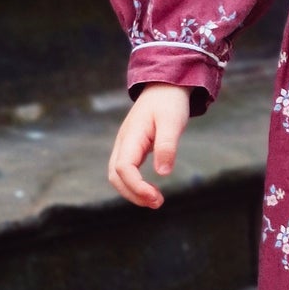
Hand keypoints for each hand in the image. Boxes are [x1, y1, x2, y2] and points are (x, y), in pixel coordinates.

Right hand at [107, 84, 192, 209]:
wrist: (164, 86)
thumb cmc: (169, 102)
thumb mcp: (173, 122)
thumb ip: (167, 146)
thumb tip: (162, 173)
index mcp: (131, 136)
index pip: (124, 168)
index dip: (136, 186)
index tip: (155, 197)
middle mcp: (123, 142)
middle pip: (115, 176)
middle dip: (133, 194)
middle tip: (157, 203)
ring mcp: (125, 145)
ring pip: (117, 175)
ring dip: (132, 191)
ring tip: (155, 201)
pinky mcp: (132, 147)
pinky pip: (126, 170)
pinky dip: (134, 184)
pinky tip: (150, 190)